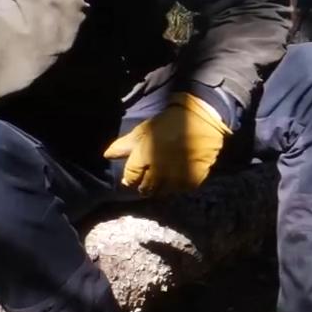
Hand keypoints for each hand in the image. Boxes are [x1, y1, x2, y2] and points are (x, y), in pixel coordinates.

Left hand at [103, 93, 231, 196]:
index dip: (130, 178)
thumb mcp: (144, 130)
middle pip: (146, 189)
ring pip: (163, 192)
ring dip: (160, 187)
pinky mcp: (194, 179)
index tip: (133, 176)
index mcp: (143, 158)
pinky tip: (178, 177)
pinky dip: (177, 186)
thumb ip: (125, 145)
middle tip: (148, 178)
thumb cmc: (169, 122)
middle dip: (144, 185)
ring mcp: (177, 177)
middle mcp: (159, 172)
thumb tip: (107, 156)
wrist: (204, 119)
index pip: (130, 178)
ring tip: (162, 179)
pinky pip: (181, 189)